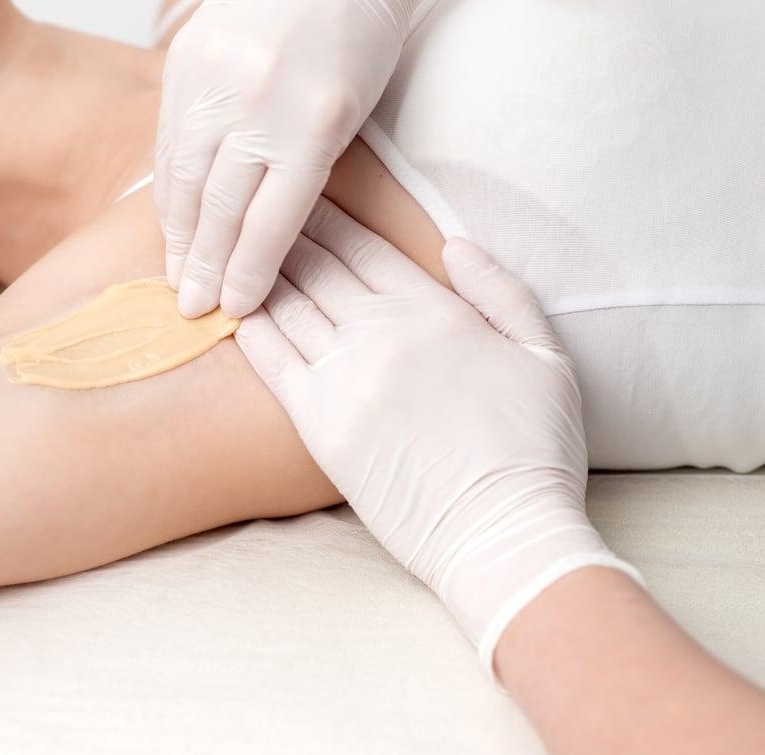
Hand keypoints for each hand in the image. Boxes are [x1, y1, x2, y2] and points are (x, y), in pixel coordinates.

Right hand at [156, 0, 414, 318]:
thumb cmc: (350, 43)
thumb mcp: (347, 117)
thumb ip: (301, 177)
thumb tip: (250, 248)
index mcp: (313, 123)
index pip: (270, 221)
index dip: (248, 273)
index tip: (234, 308)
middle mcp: (257, 104)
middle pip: (220, 208)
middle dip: (205, 266)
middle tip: (192, 307)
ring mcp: (213, 81)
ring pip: (184, 179)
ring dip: (176, 236)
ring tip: (175, 274)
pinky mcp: (183, 63)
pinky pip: (168, 141)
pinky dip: (167, 188)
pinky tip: (169, 221)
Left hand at [235, 200, 640, 674]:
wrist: (501, 532)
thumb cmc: (534, 449)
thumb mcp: (545, 354)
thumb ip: (501, 291)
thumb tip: (457, 242)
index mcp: (434, 311)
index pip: (365, 248)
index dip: (330, 217)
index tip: (306, 196)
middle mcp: (380, 334)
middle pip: (317, 268)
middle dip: (284, 233)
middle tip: (254, 211)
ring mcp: (343, 378)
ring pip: (288, 307)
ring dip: (261, 273)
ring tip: (236, 250)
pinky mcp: (317, 425)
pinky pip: (271, 362)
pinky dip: (251, 330)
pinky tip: (235, 309)